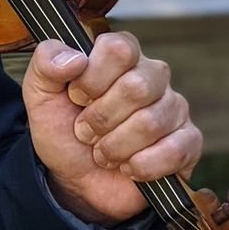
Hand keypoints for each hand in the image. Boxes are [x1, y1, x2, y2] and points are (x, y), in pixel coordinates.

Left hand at [21, 31, 202, 226]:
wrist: (77, 180)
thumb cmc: (63, 130)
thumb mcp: (40, 95)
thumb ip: (46, 63)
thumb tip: (75, 57)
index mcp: (120, 55)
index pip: (119, 49)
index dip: (92, 78)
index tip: (75, 96)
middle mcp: (153, 75)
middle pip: (137, 87)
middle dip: (100, 119)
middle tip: (85, 132)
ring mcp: (174, 107)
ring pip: (151, 123)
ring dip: (115, 146)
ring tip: (102, 152)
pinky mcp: (188, 142)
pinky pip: (175, 150)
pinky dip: (141, 166)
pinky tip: (127, 167)